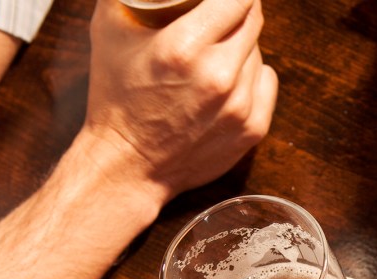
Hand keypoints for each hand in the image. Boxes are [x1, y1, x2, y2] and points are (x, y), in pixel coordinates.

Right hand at [81, 0, 276, 201]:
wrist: (129, 164)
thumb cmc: (115, 96)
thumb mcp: (109, 28)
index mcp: (183, 47)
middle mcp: (218, 75)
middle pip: (252, 19)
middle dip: (236, 10)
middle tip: (218, 13)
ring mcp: (240, 104)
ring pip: (258, 50)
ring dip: (241, 44)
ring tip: (213, 52)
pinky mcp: (254, 127)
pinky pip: (267, 80)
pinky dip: (253, 74)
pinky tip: (229, 78)